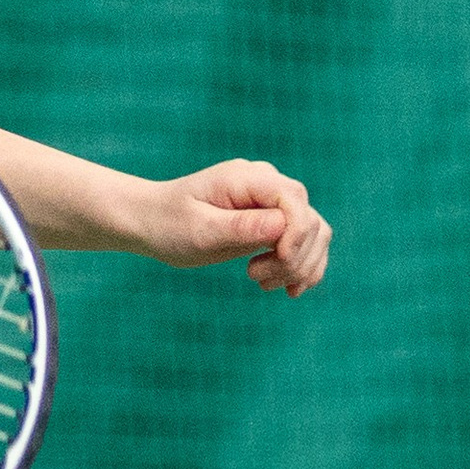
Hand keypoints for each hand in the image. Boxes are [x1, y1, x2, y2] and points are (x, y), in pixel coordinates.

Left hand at [137, 159, 329, 294]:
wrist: (153, 222)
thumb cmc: (170, 223)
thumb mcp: (200, 230)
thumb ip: (241, 226)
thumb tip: (281, 227)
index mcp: (247, 179)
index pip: (294, 201)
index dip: (296, 236)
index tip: (276, 262)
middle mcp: (266, 185)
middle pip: (309, 221)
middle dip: (293, 258)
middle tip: (255, 279)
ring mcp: (272, 202)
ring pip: (315, 233)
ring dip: (300, 266)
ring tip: (264, 284)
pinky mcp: (274, 221)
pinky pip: (306, 243)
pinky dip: (304, 267)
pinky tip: (289, 289)